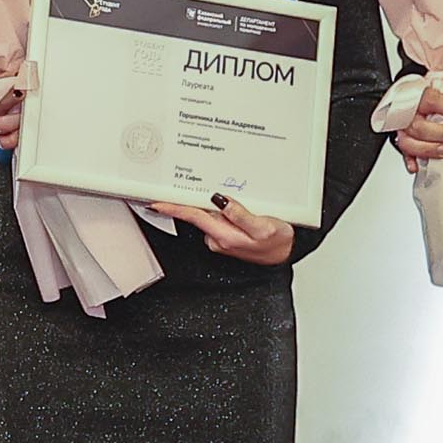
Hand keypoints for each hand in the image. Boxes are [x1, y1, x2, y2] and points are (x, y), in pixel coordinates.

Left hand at [153, 193, 296, 265]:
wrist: (287, 253)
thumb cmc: (278, 242)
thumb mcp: (263, 227)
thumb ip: (240, 214)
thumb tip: (220, 200)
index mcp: (223, 235)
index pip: (193, 217)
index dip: (173, 209)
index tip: (156, 202)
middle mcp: (218, 238)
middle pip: (201, 213)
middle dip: (205, 199)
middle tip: (219, 190)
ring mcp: (222, 238)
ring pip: (212, 214)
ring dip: (220, 206)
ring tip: (246, 206)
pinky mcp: (227, 236)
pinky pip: (221, 218)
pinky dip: (226, 211)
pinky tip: (244, 212)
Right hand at [394, 76, 442, 169]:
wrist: (412, 94)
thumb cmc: (428, 93)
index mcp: (418, 95)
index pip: (433, 101)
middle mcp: (407, 112)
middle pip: (421, 127)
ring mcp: (402, 127)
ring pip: (410, 143)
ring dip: (430, 149)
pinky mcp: (401, 139)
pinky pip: (403, 153)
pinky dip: (411, 161)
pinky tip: (419, 165)